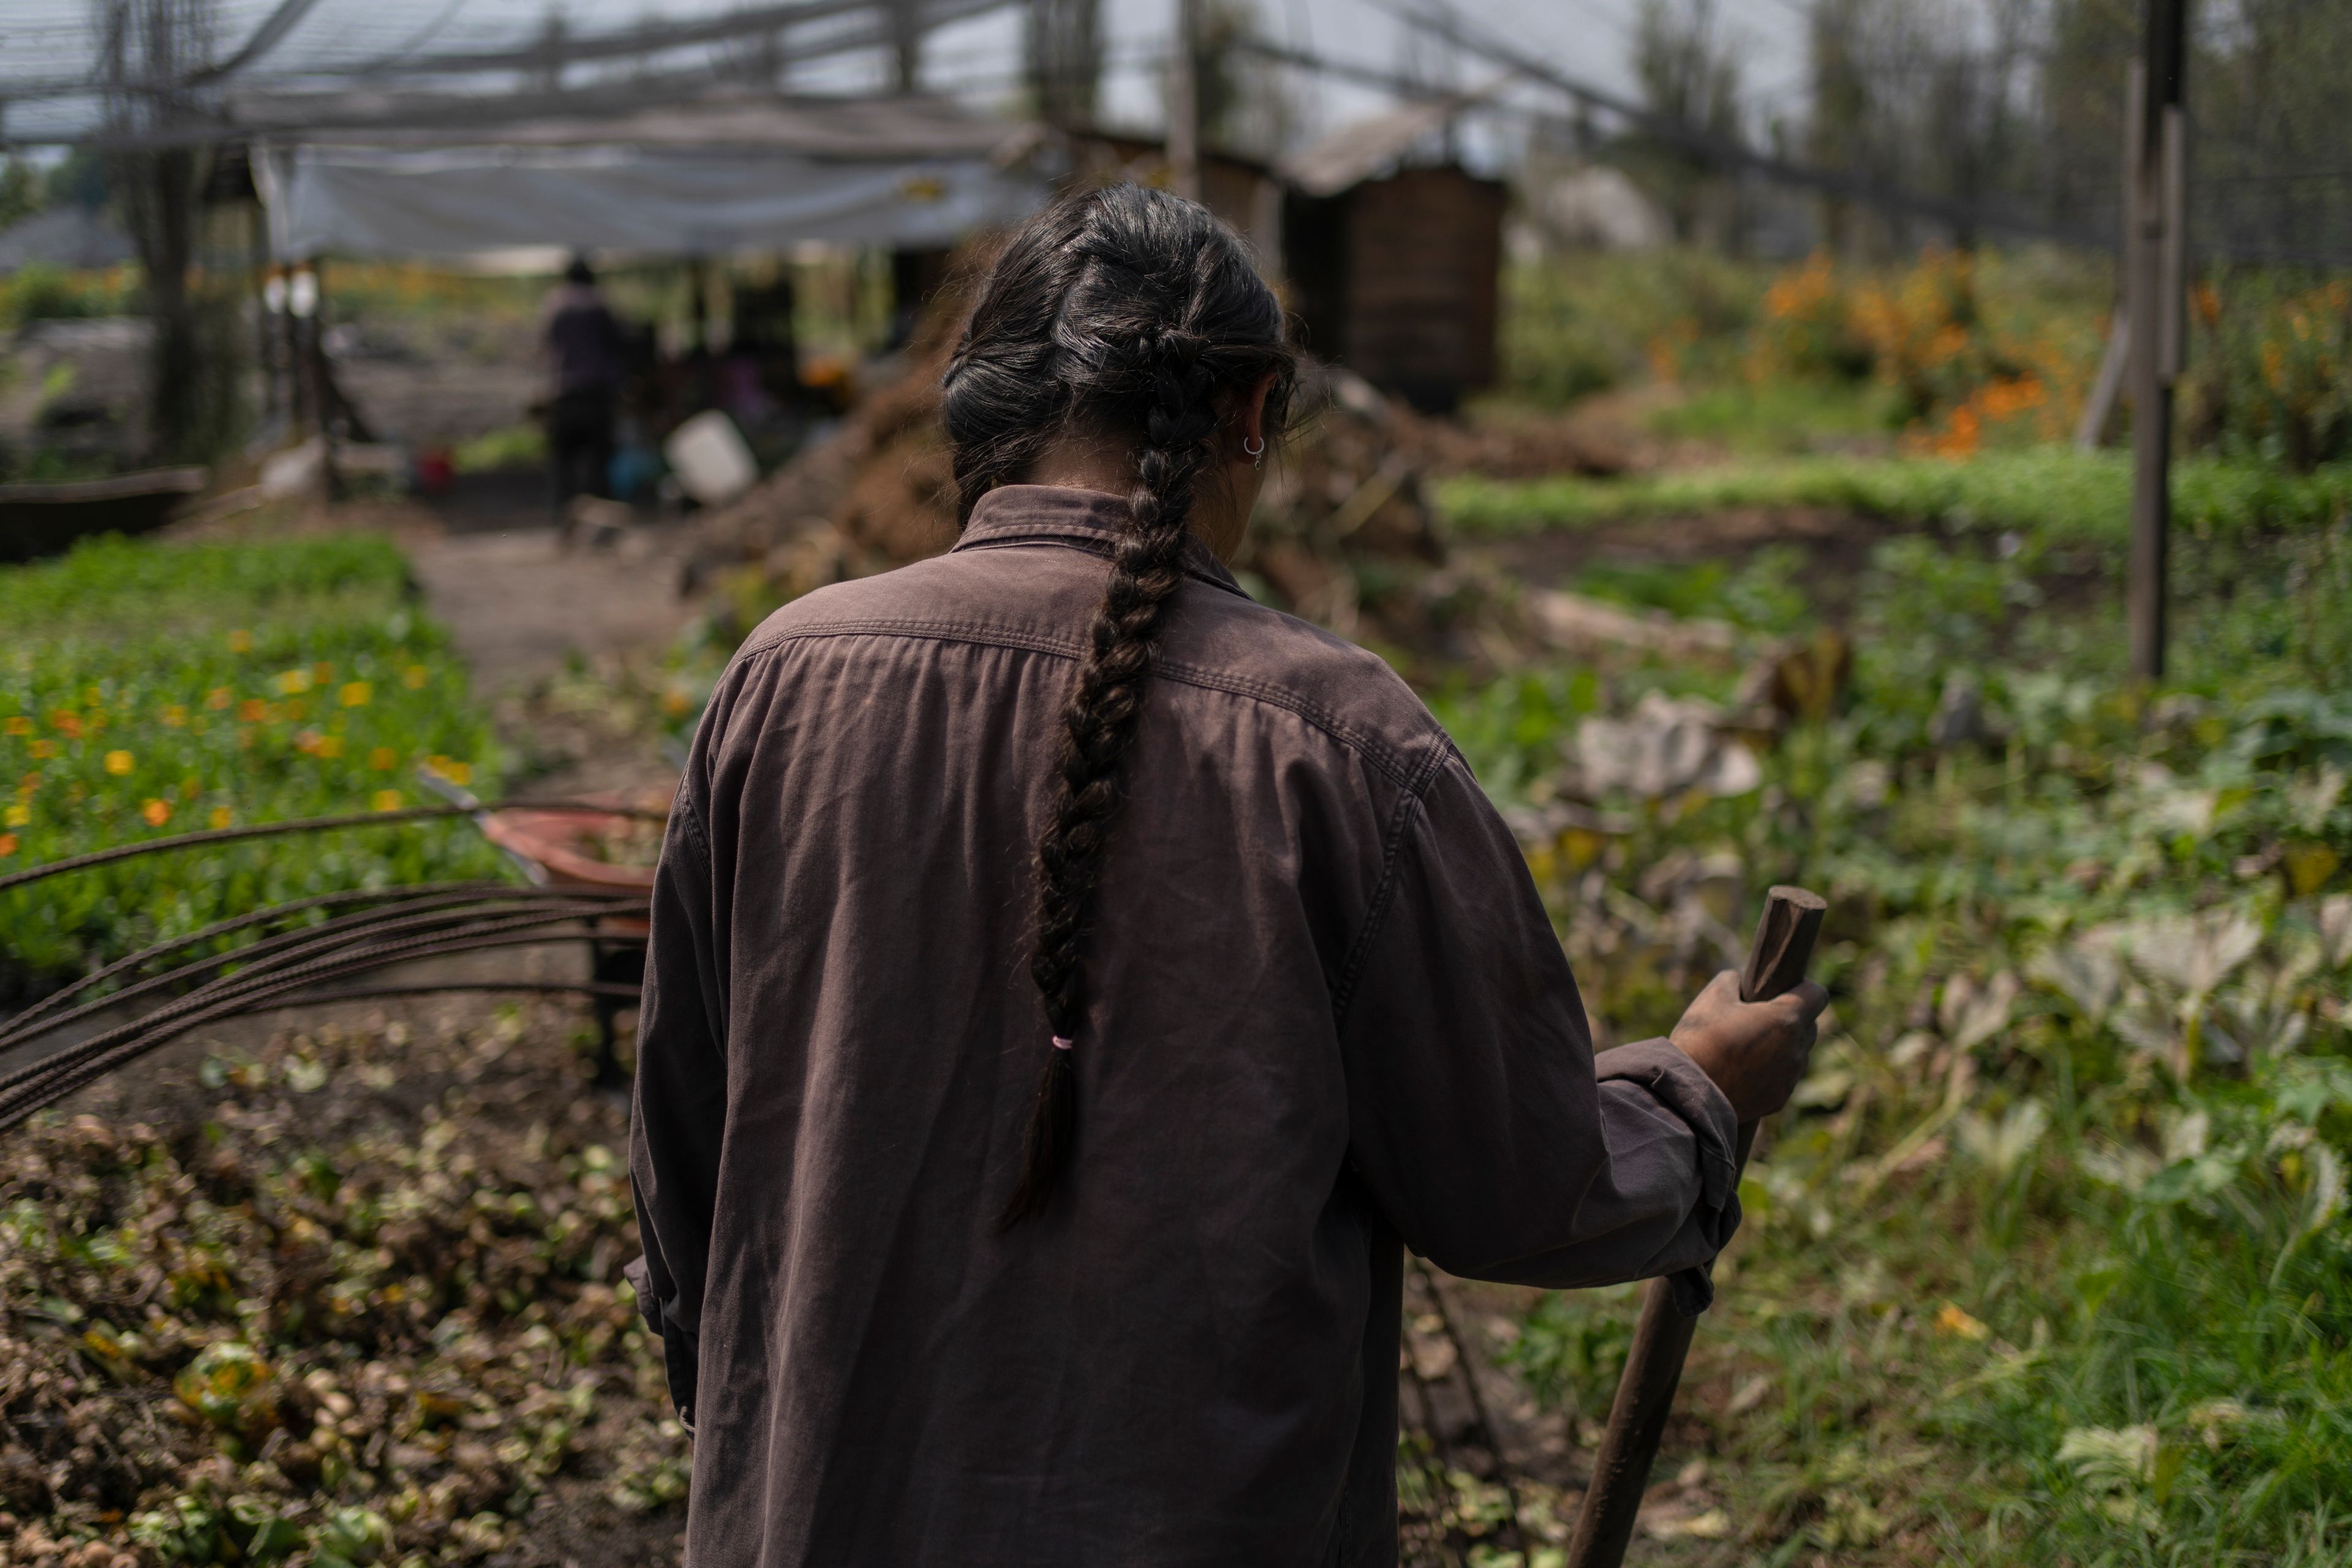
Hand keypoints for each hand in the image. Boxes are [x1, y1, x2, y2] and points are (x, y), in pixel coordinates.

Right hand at [1669, 970, 1827, 1123]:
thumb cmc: (1701, 1041)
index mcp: (1786, 1020)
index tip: (1782, 989)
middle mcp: (1796, 1050)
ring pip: (1797, 1052)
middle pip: (1809, 1025)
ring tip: (1747, 1047)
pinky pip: (1784, 1077)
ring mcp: (1790, 1078)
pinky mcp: (1779, 1099)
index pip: (1817, 994)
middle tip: (1758, 1018)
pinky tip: (1743, 1071)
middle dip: (1790, 1018)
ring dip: (1781, 1045)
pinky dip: (1771, 1070)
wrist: (1688, 1094)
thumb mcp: (1711, 998)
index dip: (1803, 986)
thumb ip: (1731, 980)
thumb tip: (1739, 980)